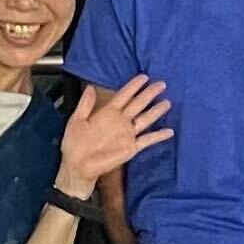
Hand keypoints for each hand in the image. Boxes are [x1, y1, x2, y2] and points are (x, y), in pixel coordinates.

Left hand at [59, 74, 174, 188]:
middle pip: (138, 104)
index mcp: (107, 113)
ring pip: (145, 119)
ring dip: (156, 111)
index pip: (124, 95)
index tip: (144, 77)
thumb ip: (85, 105)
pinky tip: (169, 131)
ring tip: (167, 102)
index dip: (133, 86)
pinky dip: (158, 136)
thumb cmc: (74, 143)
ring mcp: (127, 134)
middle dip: (149, 94)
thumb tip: (90, 86)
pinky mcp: (131, 148)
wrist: (77, 166)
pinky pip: (147, 140)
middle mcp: (120, 121)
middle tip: (161, 84)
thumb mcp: (76, 121)